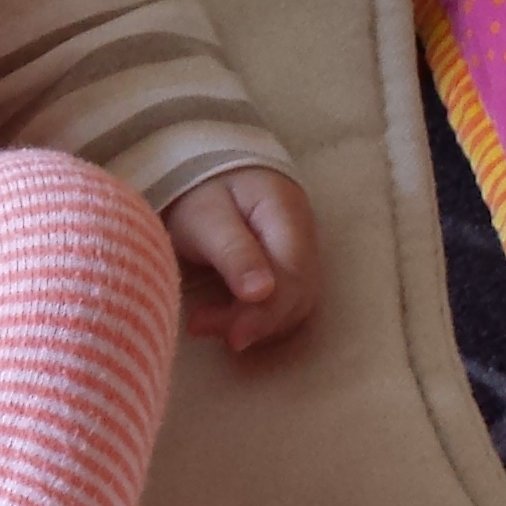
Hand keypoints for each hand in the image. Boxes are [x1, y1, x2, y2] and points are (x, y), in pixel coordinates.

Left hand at [164, 167, 319, 358]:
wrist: (204, 168)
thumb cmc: (201, 190)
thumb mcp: (207, 216)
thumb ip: (234, 252)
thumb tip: (261, 293)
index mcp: (286, 214)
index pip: (292, 274)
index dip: (266, 313)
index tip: (232, 336)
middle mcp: (304, 236)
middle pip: (297, 294)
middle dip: (255, 322)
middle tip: (202, 326)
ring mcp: (301, 252)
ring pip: (294, 303)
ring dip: (257, 324)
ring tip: (206, 323)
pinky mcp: (288, 266)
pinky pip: (286, 301)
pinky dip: (259, 318)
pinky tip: (226, 320)